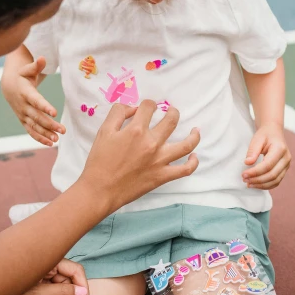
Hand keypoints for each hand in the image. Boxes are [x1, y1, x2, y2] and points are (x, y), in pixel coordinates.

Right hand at [2, 56, 65, 146]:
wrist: (9, 86)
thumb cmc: (22, 76)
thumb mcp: (27, 69)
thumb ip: (36, 65)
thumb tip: (43, 58)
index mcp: (25, 93)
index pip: (36, 101)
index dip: (44, 106)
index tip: (54, 112)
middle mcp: (23, 106)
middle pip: (37, 117)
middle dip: (49, 124)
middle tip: (62, 130)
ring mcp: (23, 115)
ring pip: (34, 126)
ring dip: (45, 134)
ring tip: (57, 139)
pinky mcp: (24, 121)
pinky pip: (31, 131)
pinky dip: (39, 138)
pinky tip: (50, 143)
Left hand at [14, 259, 88, 294]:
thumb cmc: (5, 288)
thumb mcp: (36, 294)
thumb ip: (61, 293)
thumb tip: (82, 293)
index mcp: (49, 259)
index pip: (76, 271)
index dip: (82, 289)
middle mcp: (47, 261)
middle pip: (66, 281)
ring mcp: (40, 269)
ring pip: (56, 287)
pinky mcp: (34, 277)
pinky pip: (47, 288)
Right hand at [79, 100, 200, 213]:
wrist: (100, 189)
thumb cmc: (99, 161)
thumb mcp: (103, 131)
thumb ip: (117, 114)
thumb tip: (133, 108)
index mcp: (136, 130)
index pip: (149, 107)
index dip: (148, 104)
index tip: (147, 109)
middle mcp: (151, 143)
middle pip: (171, 121)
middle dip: (173, 112)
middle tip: (171, 112)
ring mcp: (160, 160)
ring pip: (186, 144)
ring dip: (193, 135)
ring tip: (195, 130)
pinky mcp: (162, 176)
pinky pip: (185, 169)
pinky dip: (193, 163)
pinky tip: (194, 156)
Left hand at [242, 123, 291, 188]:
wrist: (274, 132)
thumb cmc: (265, 135)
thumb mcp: (257, 139)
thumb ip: (253, 151)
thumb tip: (248, 163)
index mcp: (280, 149)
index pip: (268, 165)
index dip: (255, 172)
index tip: (243, 174)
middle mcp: (286, 158)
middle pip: (272, 175)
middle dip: (257, 180)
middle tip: (244, 180)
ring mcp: (286, 165)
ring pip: (275, 181)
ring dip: (261, 185)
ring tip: (248, 184)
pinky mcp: (284, 170)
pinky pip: (276, 182)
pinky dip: (266, 185)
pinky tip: (256, 184)